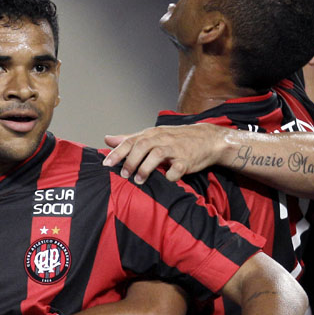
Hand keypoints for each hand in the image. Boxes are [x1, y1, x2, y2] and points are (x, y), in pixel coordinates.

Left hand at [103, 124, 227, 183]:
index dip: (118, 152)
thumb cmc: (177, 139)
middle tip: (123, 174)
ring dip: (146, 168)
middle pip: (142, 146)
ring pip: (157, 154)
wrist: (207, 139)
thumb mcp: (154, 136)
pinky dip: (170, 175)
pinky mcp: (188, 160)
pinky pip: (177, 167)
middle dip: (130, 161)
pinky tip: (166, 179)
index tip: (106, 164)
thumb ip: (131, 139)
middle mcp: (163, 139)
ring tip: (139, 180)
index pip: (131, 140)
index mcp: (153, 134)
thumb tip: (108, 139)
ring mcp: (176, 149)